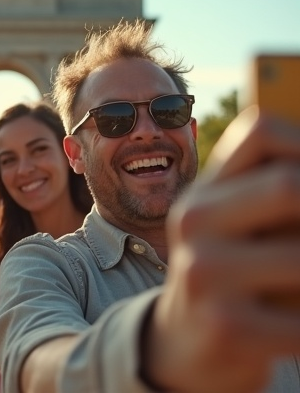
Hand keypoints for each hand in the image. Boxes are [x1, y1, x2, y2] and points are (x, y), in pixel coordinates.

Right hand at [144, 107, 299, 392]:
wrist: (184, 342)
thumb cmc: (224, 274)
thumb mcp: (230, 225)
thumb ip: (267, 192)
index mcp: (203, 190)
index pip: (260, 130)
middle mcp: (195, 220)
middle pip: (290, 185)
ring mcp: (204, 271)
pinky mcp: (227, 324)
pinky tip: (298, 320)